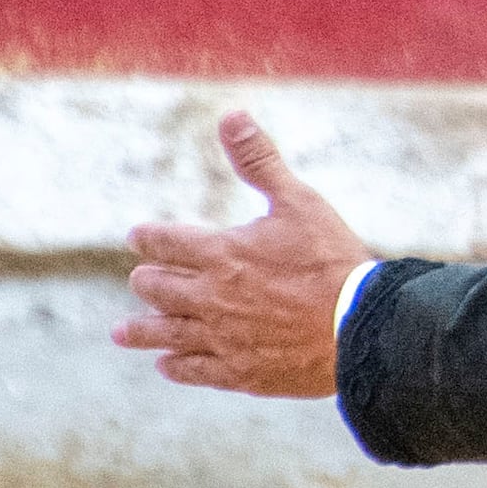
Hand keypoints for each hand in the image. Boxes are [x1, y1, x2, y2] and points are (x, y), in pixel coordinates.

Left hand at [117, 111, 370, 398]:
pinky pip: (193, 369)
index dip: (146, 237)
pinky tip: (167, 363)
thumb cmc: (334, 260)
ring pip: (163, 332)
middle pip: (154, 288)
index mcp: (219, 252)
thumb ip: (260, 162)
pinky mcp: (239, 370)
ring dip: (140, 329)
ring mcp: (221, 336)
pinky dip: (176, 364)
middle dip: (147, 281)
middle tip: (146, 281)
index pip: (160, 242)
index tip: (139, 237)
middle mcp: (209, 296)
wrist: (363, 326)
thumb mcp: (300, 202)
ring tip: (123, 332)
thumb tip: (233, 117)